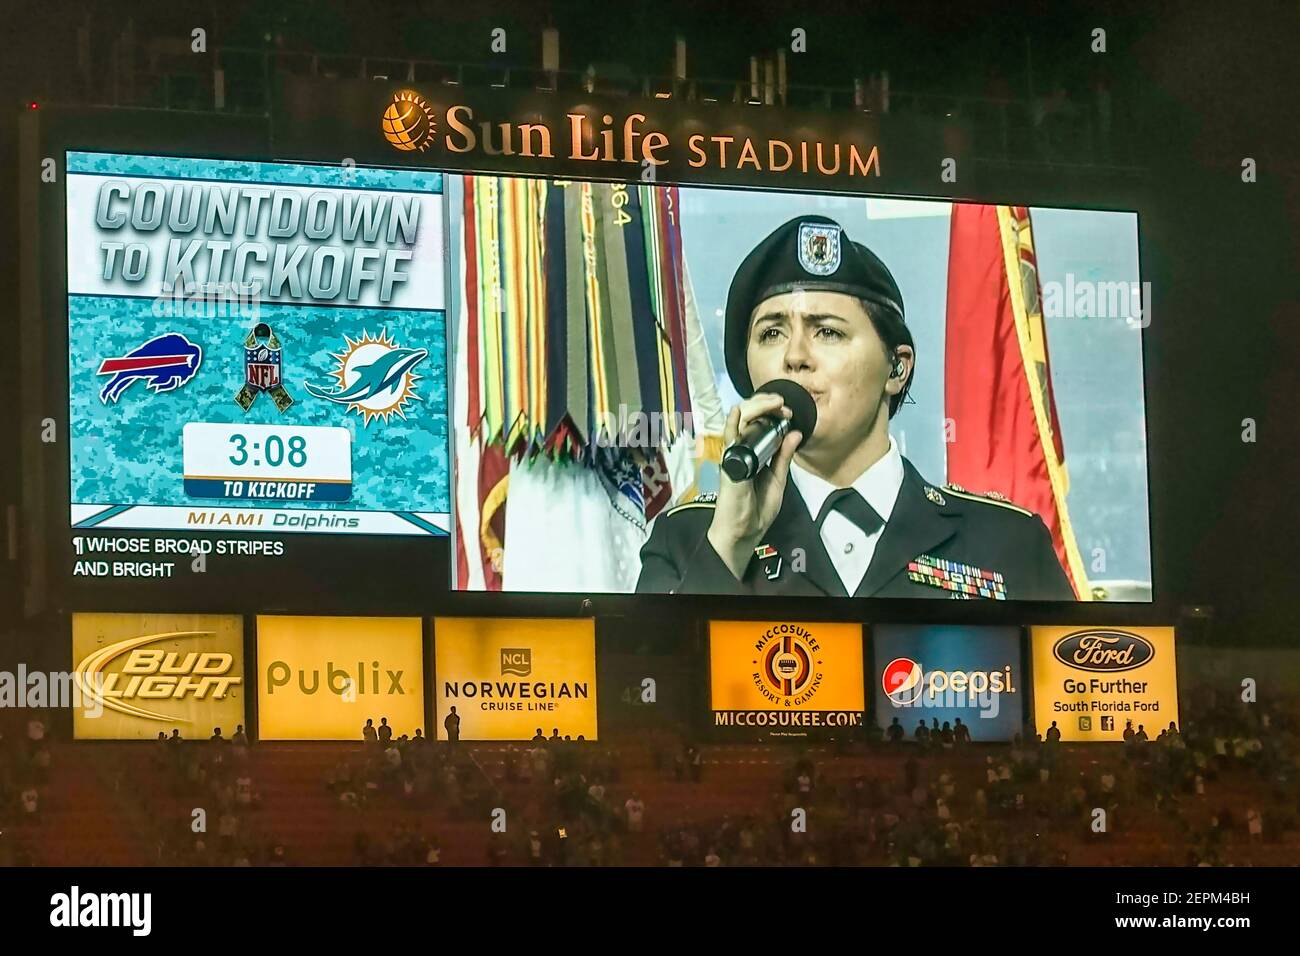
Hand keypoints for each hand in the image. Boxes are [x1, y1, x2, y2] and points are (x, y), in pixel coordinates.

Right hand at [706, 392, 802, 578]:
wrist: (744, 532)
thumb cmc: (756, 510)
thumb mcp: (777, 479)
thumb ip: (784, 457)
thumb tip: (795, 433)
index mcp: (754, 453)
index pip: (760, 423)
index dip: (773, 413)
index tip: (788, 413)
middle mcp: (742, 450)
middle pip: (749, 417)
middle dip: (766, 405)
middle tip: (782, 405)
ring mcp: (734, 455)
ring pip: (739, 422)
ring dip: (756, 408)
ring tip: (773, 404)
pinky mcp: (729, 464)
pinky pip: (728, 440)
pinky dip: (732, 424)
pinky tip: (738, 411)